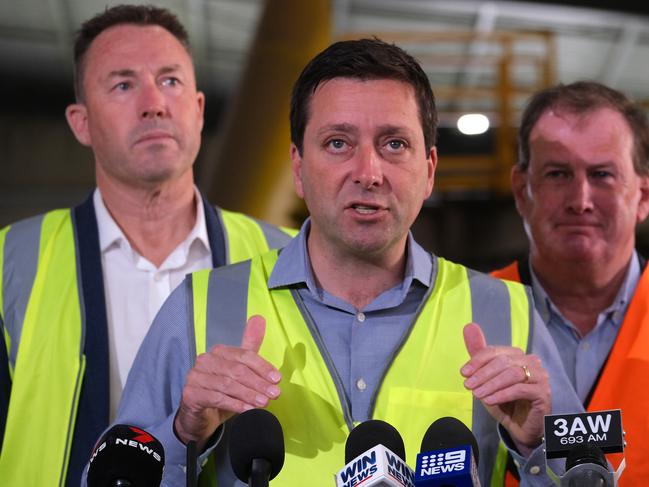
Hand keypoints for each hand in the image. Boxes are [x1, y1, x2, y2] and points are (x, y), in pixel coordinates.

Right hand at [174, 315, 280, 448]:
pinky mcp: (190, 394)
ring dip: (249, 394)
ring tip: (264, 403)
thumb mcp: (239, 370)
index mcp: (219, 352)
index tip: (277, 379)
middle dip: (258, 382)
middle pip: (236, 370)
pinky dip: (234, 404)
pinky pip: (216, 398)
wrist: (200, 417)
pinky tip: (248, 410)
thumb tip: (259, 318)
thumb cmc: (223, 392)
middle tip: (274, 394)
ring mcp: (195, 377)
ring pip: (227, 384)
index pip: (244, 355)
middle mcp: (205, 361)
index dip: (262, 367)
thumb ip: (250, 347)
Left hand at [461, 322, 549, 455]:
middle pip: (502, 362)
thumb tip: (469, 325)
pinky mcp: (543, 393)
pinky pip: (520, 390)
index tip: (463, 373)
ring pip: (512, 374)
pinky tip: (489, 401)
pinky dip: (502, 394)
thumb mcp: (486, 378)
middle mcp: (531, 362)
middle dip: (482, 374)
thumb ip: (479, 354)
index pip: (494, 352)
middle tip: (468, 386)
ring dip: (490, 384)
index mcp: (517, 355)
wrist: (519, 427)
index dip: (477, 361)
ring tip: (477, 395)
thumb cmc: (503, 400)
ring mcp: (540, 377)